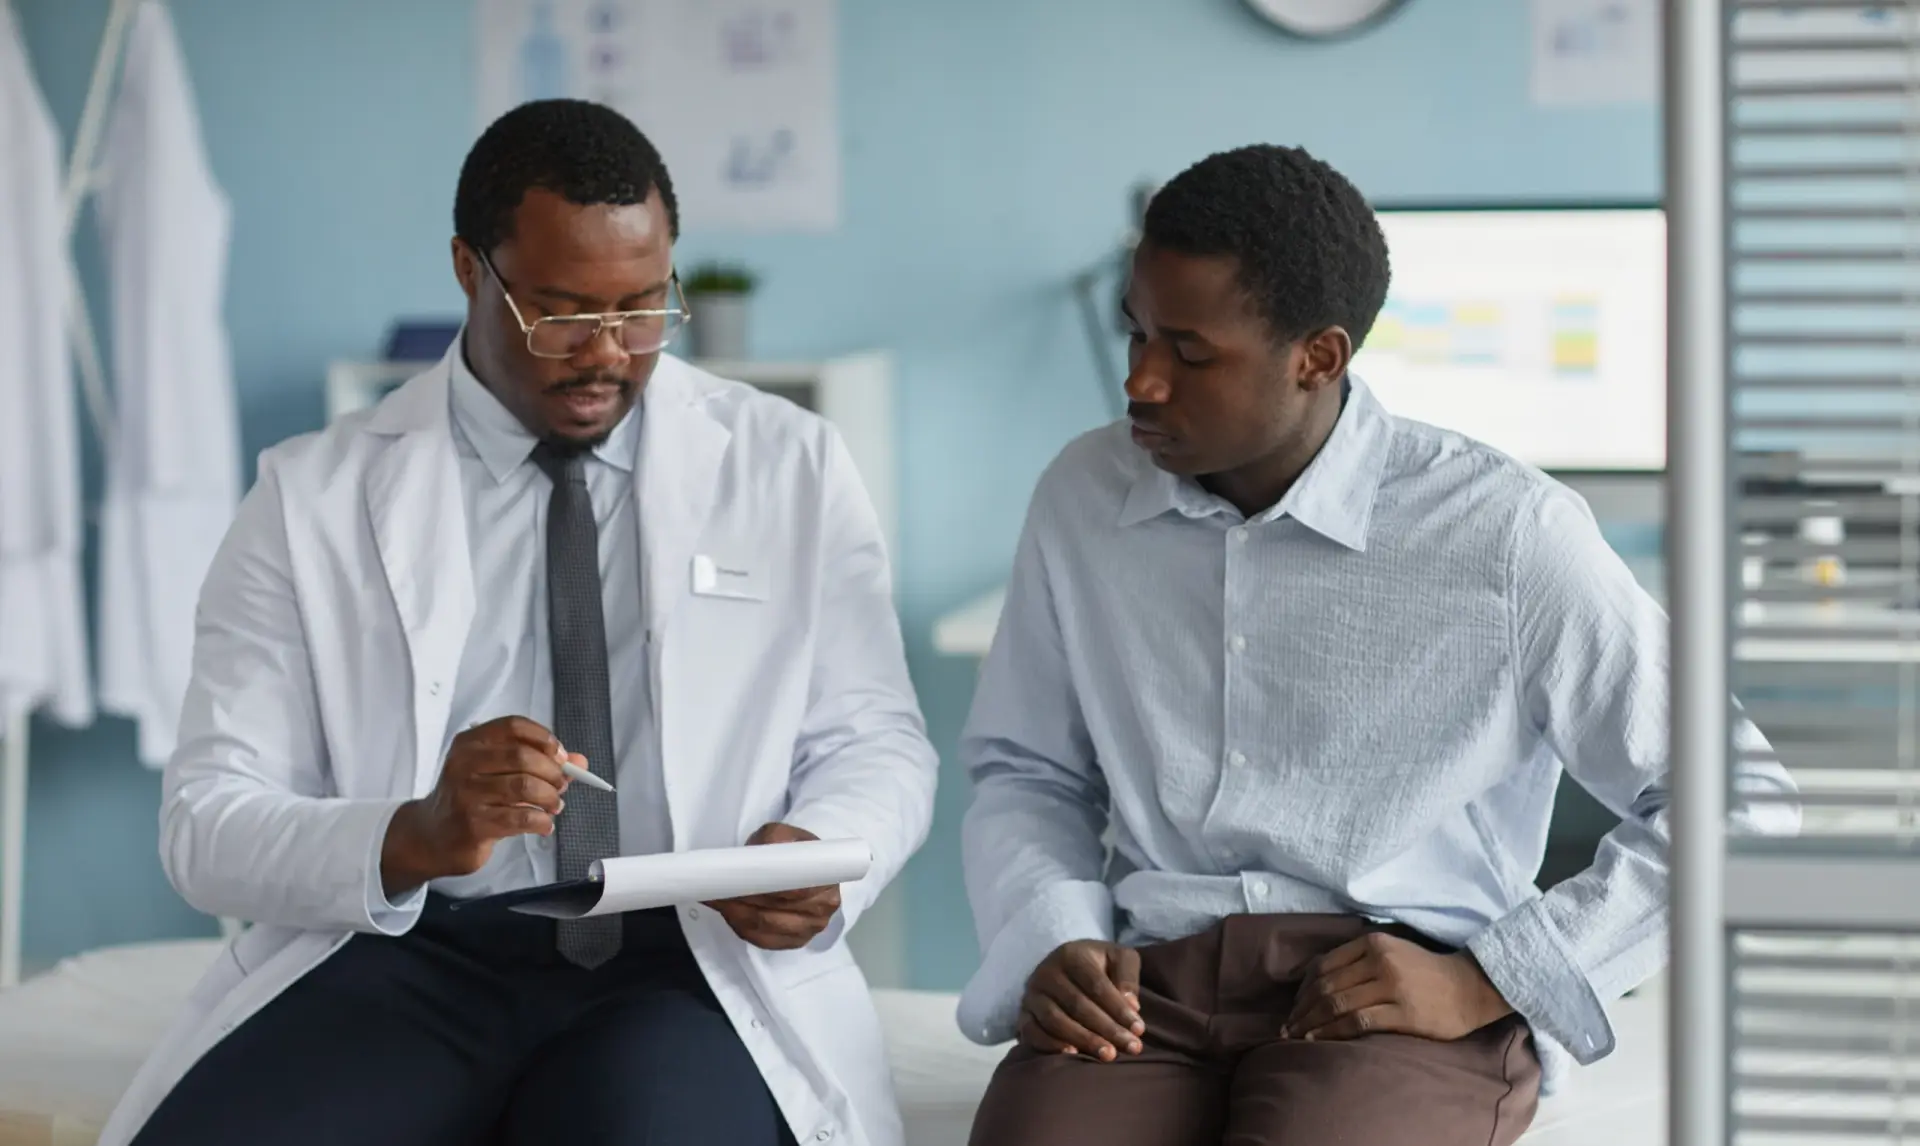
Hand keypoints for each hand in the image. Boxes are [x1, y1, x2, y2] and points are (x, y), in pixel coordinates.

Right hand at [380, 716, 577, 895]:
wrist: (432, 836)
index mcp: (469, 743)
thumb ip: (538, 763)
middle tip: (562, 785)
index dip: (543, 737)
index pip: (513, 726)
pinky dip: (542, 821)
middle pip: (522, 756)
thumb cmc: (469, 799)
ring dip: (550, 797)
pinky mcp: (474, 823)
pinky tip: (543, 824)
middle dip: (552, 771)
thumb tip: (579, 762)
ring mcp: (466, 794)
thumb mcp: (496, 773)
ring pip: (524, 786)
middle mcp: (464, 764)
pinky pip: (521, 817)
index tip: (561, 755)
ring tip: (555, 805)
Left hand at [706, 822, 842, 949]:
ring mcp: (807, 932)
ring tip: (716, 898)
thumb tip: (761, 852)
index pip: (792, 891)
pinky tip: (728, 911)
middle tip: (716, 889)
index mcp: (826, 882)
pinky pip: (759, 939)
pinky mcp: (791, 943)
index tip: (738, 880)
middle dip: (743, 901)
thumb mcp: (784, 834)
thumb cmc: (792, 851)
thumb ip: (775, 838)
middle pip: (773, 913)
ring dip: (736, 914)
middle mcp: (821, 912)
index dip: (764, 887)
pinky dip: (739, 925)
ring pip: (763, 927)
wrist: (802, 868)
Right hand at [1017, 940, 1145, 1061]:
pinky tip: (1073, 1056)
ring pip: (1055, 1020)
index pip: (1096, 985)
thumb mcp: (1118, 958)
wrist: (1065, 968)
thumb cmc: (1098, 965)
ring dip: (1083, 1040)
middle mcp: (1046, 973)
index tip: (1139, 1030)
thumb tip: (1131, 1005)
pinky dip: (1051, 1045)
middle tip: (1131, 1048)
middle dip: (1107, 1029)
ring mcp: (1032, 995)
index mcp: (1070, 955)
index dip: (1118, 1009)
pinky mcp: (1023, 1015)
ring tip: (1109, 1056)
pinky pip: (1032, 1033)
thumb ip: (1127, 975)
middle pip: (1077, 1005)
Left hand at [1282, 932, 1513, 1041]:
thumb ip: (1358, 959)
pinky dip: (1332, 1032)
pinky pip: (1357, 1022)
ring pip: (1337, 1004)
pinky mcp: (1403, 1012)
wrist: (1469, 988)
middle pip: (1326, 986)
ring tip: (1296, 1036)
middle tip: (1286, 1026)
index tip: (1293, 1007)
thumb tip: (1317, 979)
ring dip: (1311, 1022)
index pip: (1324, 965)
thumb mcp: (1392, 951)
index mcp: (1372, 943)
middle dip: (1301, 1009)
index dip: (1302, 989)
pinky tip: (1318, 1040)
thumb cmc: (1426, 972)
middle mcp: (1379, 961)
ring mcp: (1391, 986)